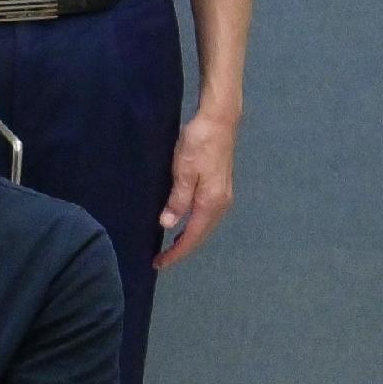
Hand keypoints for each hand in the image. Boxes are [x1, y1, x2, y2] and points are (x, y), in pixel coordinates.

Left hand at [156, 105, 236, 269]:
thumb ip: (178, 200)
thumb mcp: (183, 171)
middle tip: (161, 260)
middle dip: (182, 249)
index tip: (159, 263)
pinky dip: (194, 225)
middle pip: (201, 235)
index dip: (176, 253)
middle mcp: (222, 204)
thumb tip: (168, 225)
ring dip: (188, 238)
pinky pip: (206, 215)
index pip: (192, 237)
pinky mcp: (220, 187)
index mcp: (211, 203)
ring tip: (170, 247)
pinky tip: (183, 224)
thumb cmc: (199, 143)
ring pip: (205, 226)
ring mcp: (223, 195)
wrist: (219, 119)